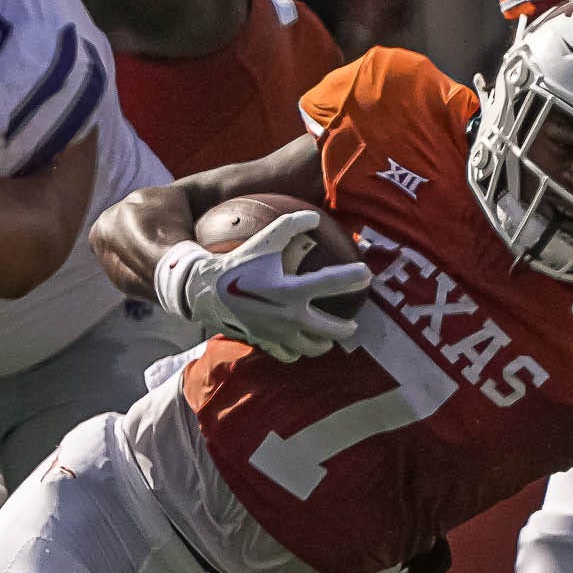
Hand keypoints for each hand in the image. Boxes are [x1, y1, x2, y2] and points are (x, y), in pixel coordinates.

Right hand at [164, 210, 369, 361]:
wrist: (205, 291)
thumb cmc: (237, 263)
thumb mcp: (264, 240)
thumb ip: (291, 225)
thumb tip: (315, 217)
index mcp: (291, 290)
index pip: (332, 283)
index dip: (353, 277)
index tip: (366, 273)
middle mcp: (289, 316)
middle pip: (330, 330)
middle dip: (346, 328)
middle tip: (354, 324)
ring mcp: (278, 333)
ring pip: (311, 348)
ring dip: (323, 343)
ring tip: (327, 339)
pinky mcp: (265, 342)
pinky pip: (287, 355)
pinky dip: (296, 351)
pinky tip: (299, 345)